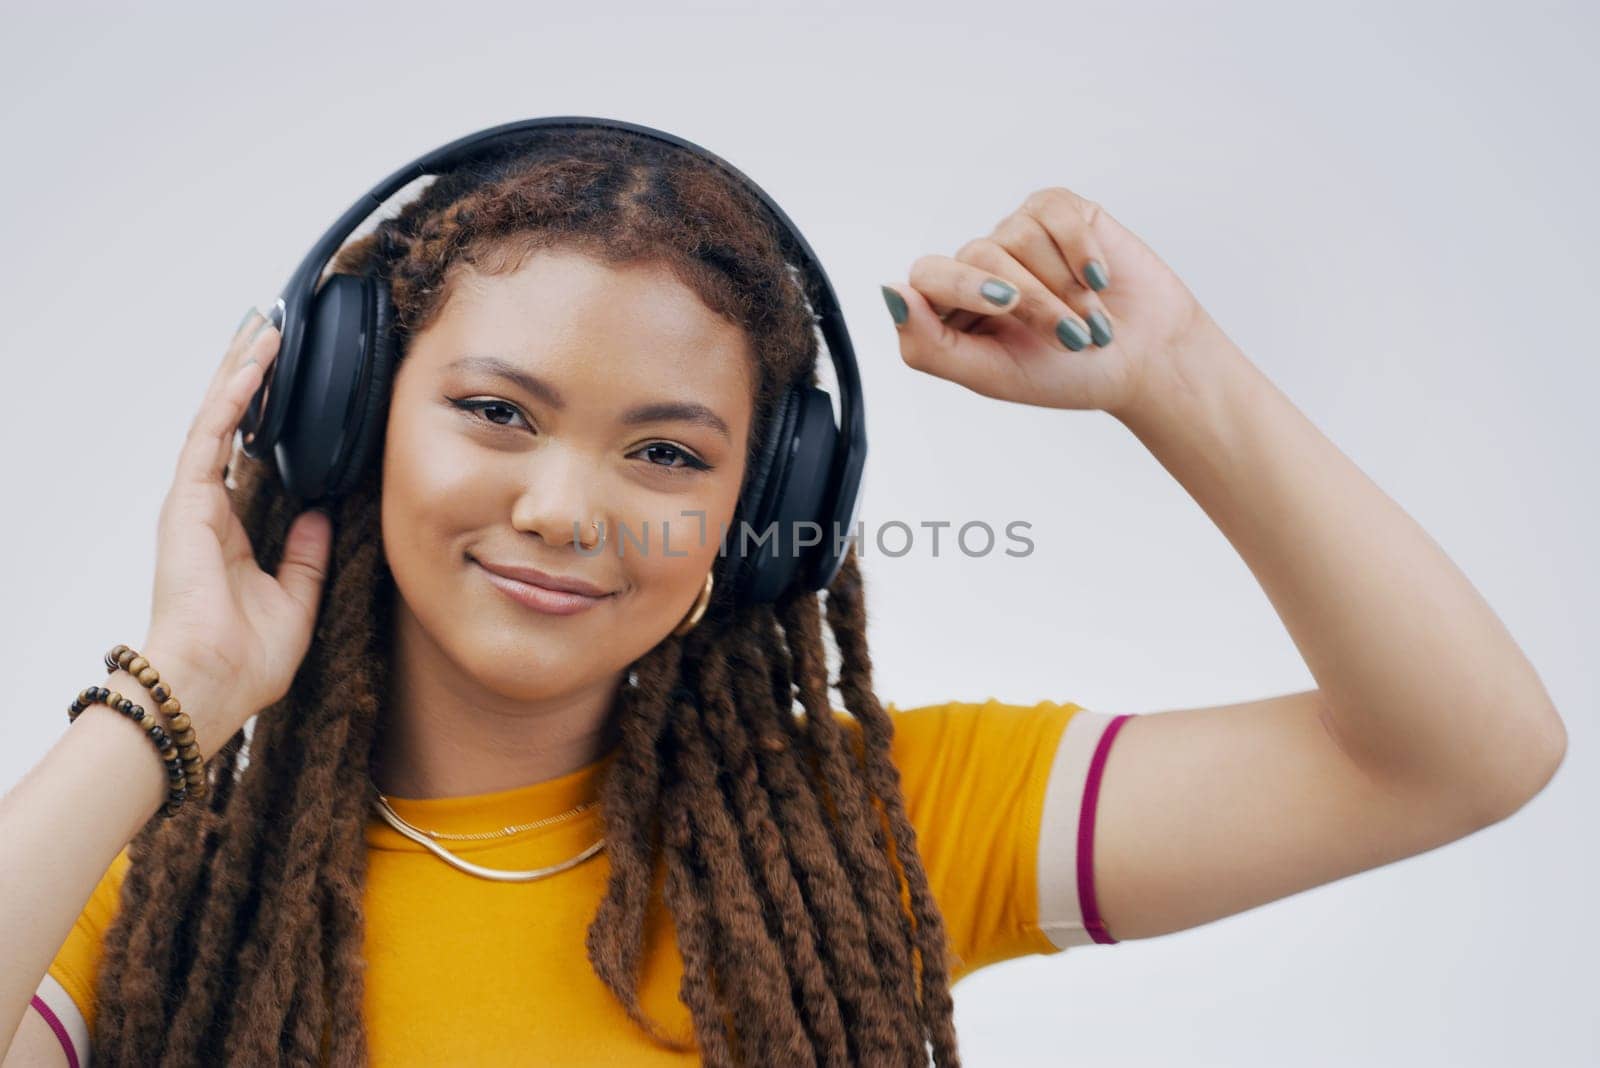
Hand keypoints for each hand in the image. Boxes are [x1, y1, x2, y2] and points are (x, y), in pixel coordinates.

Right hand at [143, 310, 333, 758]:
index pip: (251, 457)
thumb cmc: (245, 659)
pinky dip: (234, 399)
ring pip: (219, 419)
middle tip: (271, 331)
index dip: (268, 417)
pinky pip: (212, 437)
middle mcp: (210, 510)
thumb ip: (307, 555)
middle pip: (232, 427)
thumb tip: (321, 513)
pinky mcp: (188, 502)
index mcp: (232, 531)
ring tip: (264, 328)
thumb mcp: (297, 600)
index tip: (289, 380)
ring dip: (242, 373)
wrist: (210, 685)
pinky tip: (253, 366)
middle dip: (251, 378)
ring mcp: (194, 502)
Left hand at [881, 185, 1218, 417]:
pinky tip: (1102, 281)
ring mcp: (1019, 234)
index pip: (928, 275)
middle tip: (1070, 339)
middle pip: (982, 257)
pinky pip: (1056, 213)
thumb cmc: (1066, 376)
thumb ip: (928, 345)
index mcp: (952, 306)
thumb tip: (890, 292)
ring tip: (1091, 321)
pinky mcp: (1062, 213)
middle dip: (1034, 303)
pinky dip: (1083, 251)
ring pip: (1021, 235)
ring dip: (1066, 287)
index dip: (966, 287)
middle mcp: (980, 265)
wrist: (1145, 361)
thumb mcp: (991, 376)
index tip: (1007, 307)